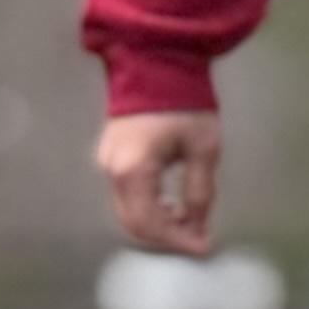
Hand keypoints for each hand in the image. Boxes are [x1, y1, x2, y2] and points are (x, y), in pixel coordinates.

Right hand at [98, 112, 222, 256]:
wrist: (154, 63)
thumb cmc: (183, 103)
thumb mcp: (203, 150)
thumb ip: (199, 193)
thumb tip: (199, 228)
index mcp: (133, 169)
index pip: (150, 224)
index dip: (178, 241)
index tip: (203, 246)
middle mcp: (111, 170)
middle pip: (134, 223)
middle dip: (167, 236)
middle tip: (197, 235)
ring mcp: (106, 163)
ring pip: (127, 212)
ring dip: (157, 223)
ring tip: (187, 216)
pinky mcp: (109, 157)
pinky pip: (125, 196)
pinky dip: (148, 207)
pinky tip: (171, 202)